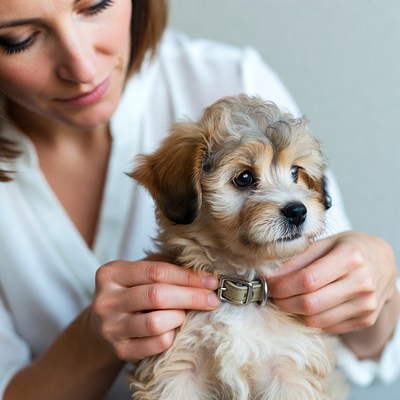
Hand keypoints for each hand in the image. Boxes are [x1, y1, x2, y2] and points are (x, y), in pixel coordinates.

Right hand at [91, 259, 219, 362]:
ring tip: (186, 313)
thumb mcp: (141, 272)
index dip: (187, 276)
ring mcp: (110, 328)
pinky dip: (173, 335)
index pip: (156, 272)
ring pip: (156, 322)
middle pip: (157, 296)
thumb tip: (203, 272)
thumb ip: (165, 266)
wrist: (105, 324)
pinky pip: (157, 344)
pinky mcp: (120, 350)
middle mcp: (106, 300)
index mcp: (111, 273)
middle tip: (212, 299)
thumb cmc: (133, 291)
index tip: (211, 281)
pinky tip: (176, 328)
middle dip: (191, 296)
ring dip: (179, 317)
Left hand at [266, 231, 398, 357]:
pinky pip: (327, 327)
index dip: (281, 285)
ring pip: (316, 320)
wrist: (382, 261)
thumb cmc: (348, 248)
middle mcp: (362, 282)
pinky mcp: (365, 319)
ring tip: (284, 300)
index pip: (307, 279)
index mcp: (350, 257)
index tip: (267, 284)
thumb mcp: (325, 243)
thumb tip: (271, 276)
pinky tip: (303, 307)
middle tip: (271, 294)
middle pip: (310, 303)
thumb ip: (298, 258)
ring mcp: (366, 305)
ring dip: (293, 312)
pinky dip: (310, 319)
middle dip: (283, 301)